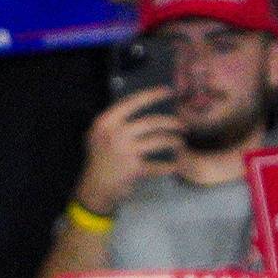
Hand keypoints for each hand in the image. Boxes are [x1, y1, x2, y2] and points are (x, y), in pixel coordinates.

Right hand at [74, 87, 182, 215]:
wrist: (94, 186)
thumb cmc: (100, 158)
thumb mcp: (100, 134)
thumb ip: (117, 121)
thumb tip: (141, 104)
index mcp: (106, 121)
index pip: (132, 102)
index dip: (152, 95)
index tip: (168, 91)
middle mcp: (115, 133)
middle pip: (151, 122)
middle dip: (171, 122)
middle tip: (182, 125)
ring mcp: (125, 151)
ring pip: (158, 140)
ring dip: (173, 141)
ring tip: (180, 142)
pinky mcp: (134, 168)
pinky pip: (157, 166)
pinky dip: (168, 167)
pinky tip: (175, 166)